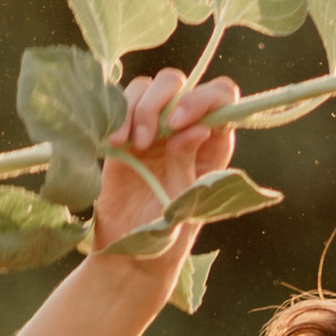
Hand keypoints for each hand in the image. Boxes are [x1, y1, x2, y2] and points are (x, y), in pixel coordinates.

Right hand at [92, 66, 239, 266]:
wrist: (128, 252)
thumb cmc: (167, 235)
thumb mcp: (183, 204)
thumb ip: (188, 165)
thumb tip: (198, 129)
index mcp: (212, 143)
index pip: (221, 98)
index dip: (202, 99)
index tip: (178, 123)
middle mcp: (185, 128)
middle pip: (178, 83)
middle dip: (161, 101)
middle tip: (147, 139)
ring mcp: (153, 127)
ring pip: (148, 87)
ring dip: (137, 108)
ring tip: (129, 144)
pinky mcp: (124, 132)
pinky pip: (120, 103)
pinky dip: (116, 113)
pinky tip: (114, 142)